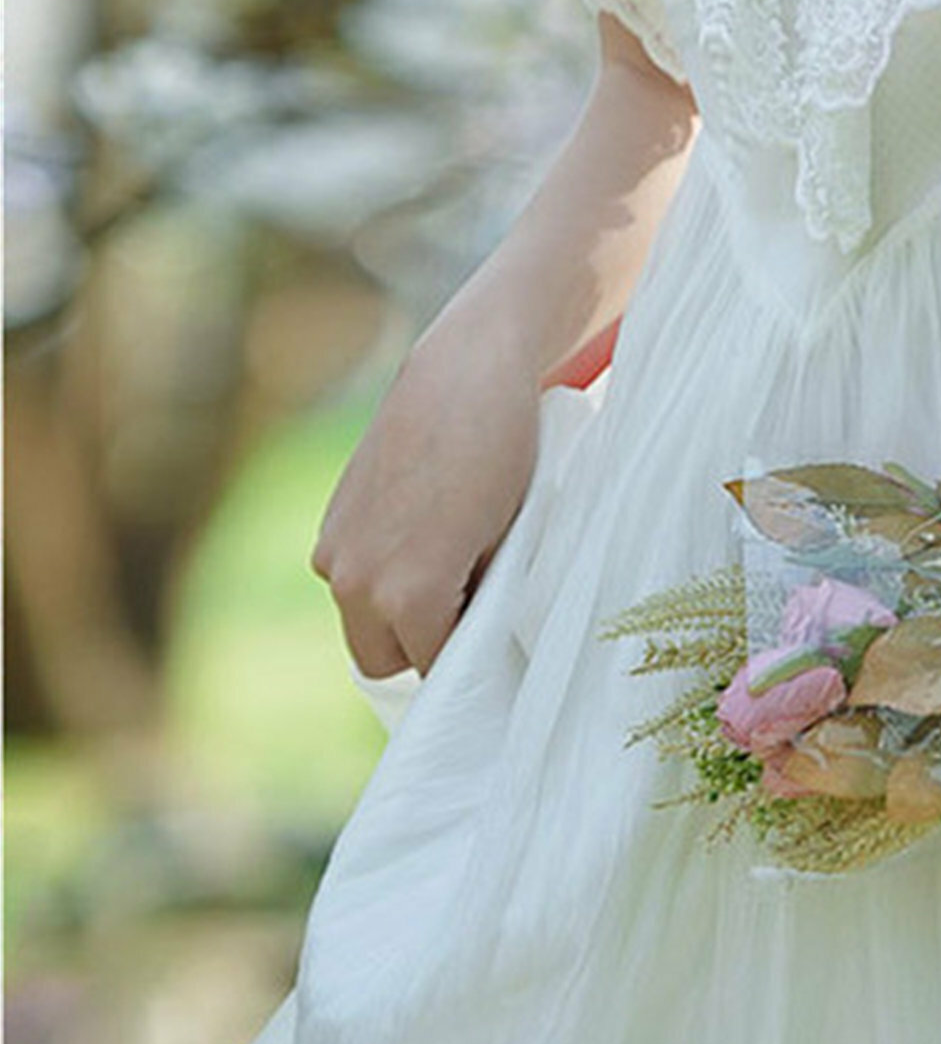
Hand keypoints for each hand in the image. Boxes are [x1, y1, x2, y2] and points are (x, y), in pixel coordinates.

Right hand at [310, 309, 542, 678]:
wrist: (465, 374)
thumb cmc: (504, 457)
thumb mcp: (508, 544)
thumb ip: (483, 601)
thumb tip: (481, 640)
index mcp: (407, 595)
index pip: (435, 669)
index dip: (468, 666)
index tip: (493, 655)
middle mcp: (357, 582)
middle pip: (384, 660)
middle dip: (423, 647)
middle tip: (472, 615)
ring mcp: (334, 551)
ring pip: (362, 621)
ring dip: (396, 614)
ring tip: (452, 568)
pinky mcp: (328, 522)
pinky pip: (351, 580)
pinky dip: (379, 577)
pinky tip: (424, 538)